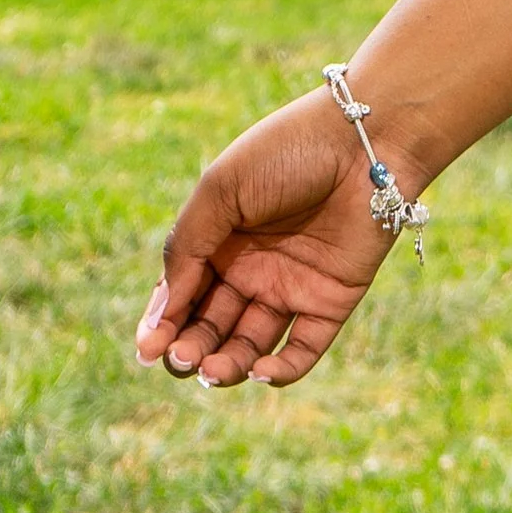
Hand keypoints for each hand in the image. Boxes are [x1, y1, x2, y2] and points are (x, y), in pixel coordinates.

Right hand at [136, 91, 413, 388]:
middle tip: (183, 359)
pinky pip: (303, 348)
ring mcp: (291, 287)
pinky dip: (281, 370)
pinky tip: (260, 371)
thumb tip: (160, 316)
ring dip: (228, 365)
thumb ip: (186, 249)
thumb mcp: (220, 192)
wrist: (366, 140)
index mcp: (219, 241)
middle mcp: (251, 269)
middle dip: (190, 348)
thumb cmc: (288, 152)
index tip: (146, 349)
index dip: (162, 325)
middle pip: (210, 326)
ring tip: (213, 370)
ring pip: (250, 344)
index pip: (181, 296)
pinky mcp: (332, 301)